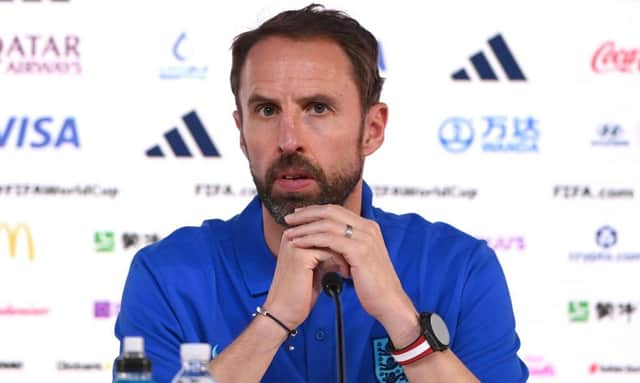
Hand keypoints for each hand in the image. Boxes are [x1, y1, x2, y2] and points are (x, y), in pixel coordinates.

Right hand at [262, 234, 349, 328]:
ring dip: (344, 253)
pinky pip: (329, 251)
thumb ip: (323, 253)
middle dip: (344, 243)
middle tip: (356, 256)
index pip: (322, 224)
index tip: (352, 250)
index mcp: (294, 236)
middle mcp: (292, 236)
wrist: (284, 312)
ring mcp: (296, 244)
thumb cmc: (298, 293)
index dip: (340, 236)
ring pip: (330, 238)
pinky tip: (344, 274)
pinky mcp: (301, 255)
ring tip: (350, 267)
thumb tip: (342, 245)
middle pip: (326, 227)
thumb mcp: (314, 267)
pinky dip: (340, 262)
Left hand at [283, 205, 415, 327]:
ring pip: (327, 224)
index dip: (315, 211)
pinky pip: (328, 240)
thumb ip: (348, 246)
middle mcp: (368, 227)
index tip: (297, 216)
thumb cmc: (372, 285)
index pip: (337, 210)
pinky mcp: (359, 250)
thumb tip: (329, 241)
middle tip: (288, 220)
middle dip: (307, 214)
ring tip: (289, 234)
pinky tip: (299, 244)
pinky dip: (310, 240)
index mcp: (368, 227)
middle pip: (331, 211)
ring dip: (305, 228)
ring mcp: (365, 237)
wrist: (389, 302)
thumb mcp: (360, 258)